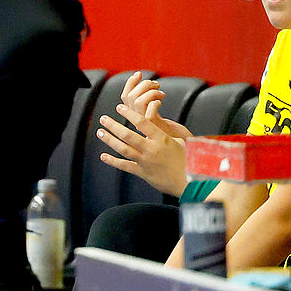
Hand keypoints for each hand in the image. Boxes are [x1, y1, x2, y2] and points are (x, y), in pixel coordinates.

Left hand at [95, 71, 190, 195]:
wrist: (190, 182)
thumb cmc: (188, 160)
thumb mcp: (180, 142)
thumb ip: (166, 133)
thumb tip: (158, 122)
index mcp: (162, 139)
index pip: (142, 122)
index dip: (129, 114)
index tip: (119, 108)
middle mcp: (151, 149)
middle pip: (128, 135)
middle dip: (113, 125)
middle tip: (103, 118)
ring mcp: (145, 161)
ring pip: (123, 149)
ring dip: (110, 140)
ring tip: (100, 132)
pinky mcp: (142, 173)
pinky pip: (125, 166)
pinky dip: (113, 161)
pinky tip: (103, 156)